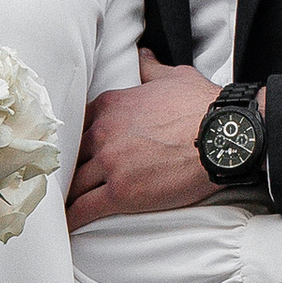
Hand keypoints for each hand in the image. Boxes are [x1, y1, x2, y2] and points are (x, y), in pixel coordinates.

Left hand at [67, 51, 219, 227]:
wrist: (221, 137)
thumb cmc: (202, 108)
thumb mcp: (173, 77)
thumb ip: (151, 69)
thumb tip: (144, 56)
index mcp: (111, 105)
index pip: (79, 124)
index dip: (75, 141)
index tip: (72, 152)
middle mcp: (104, 133)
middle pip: (72, 155)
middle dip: (67, 169)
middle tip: (62, 182)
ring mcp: (110, 163)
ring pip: (74, 183)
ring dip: (66, 195)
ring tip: (60, 206)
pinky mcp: (121, 192)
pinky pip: (85, 208)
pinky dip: (73, 218)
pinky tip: (67, 226)